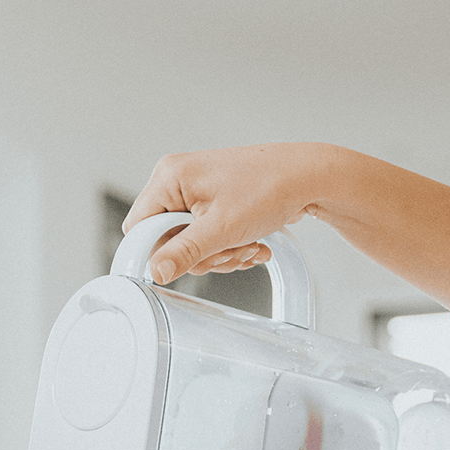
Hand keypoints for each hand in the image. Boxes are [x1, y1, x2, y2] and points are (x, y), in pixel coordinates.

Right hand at [125, 143, 331, 283]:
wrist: (311, 177)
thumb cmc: (271, 187)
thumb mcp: (222, 228)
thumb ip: (184, 252)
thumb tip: (155, 272)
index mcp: (170, 178)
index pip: (139, 227)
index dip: (157, 250)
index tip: (181, 262)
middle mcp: (177, 181)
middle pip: (164, 240)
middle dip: (199, 255)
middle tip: (227, 249)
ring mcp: (194, 193)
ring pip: (187, 244)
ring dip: (218, 254)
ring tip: (245, 245)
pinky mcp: (211, 203)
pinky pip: (204, 239)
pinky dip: (226, 247)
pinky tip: (249, 243)